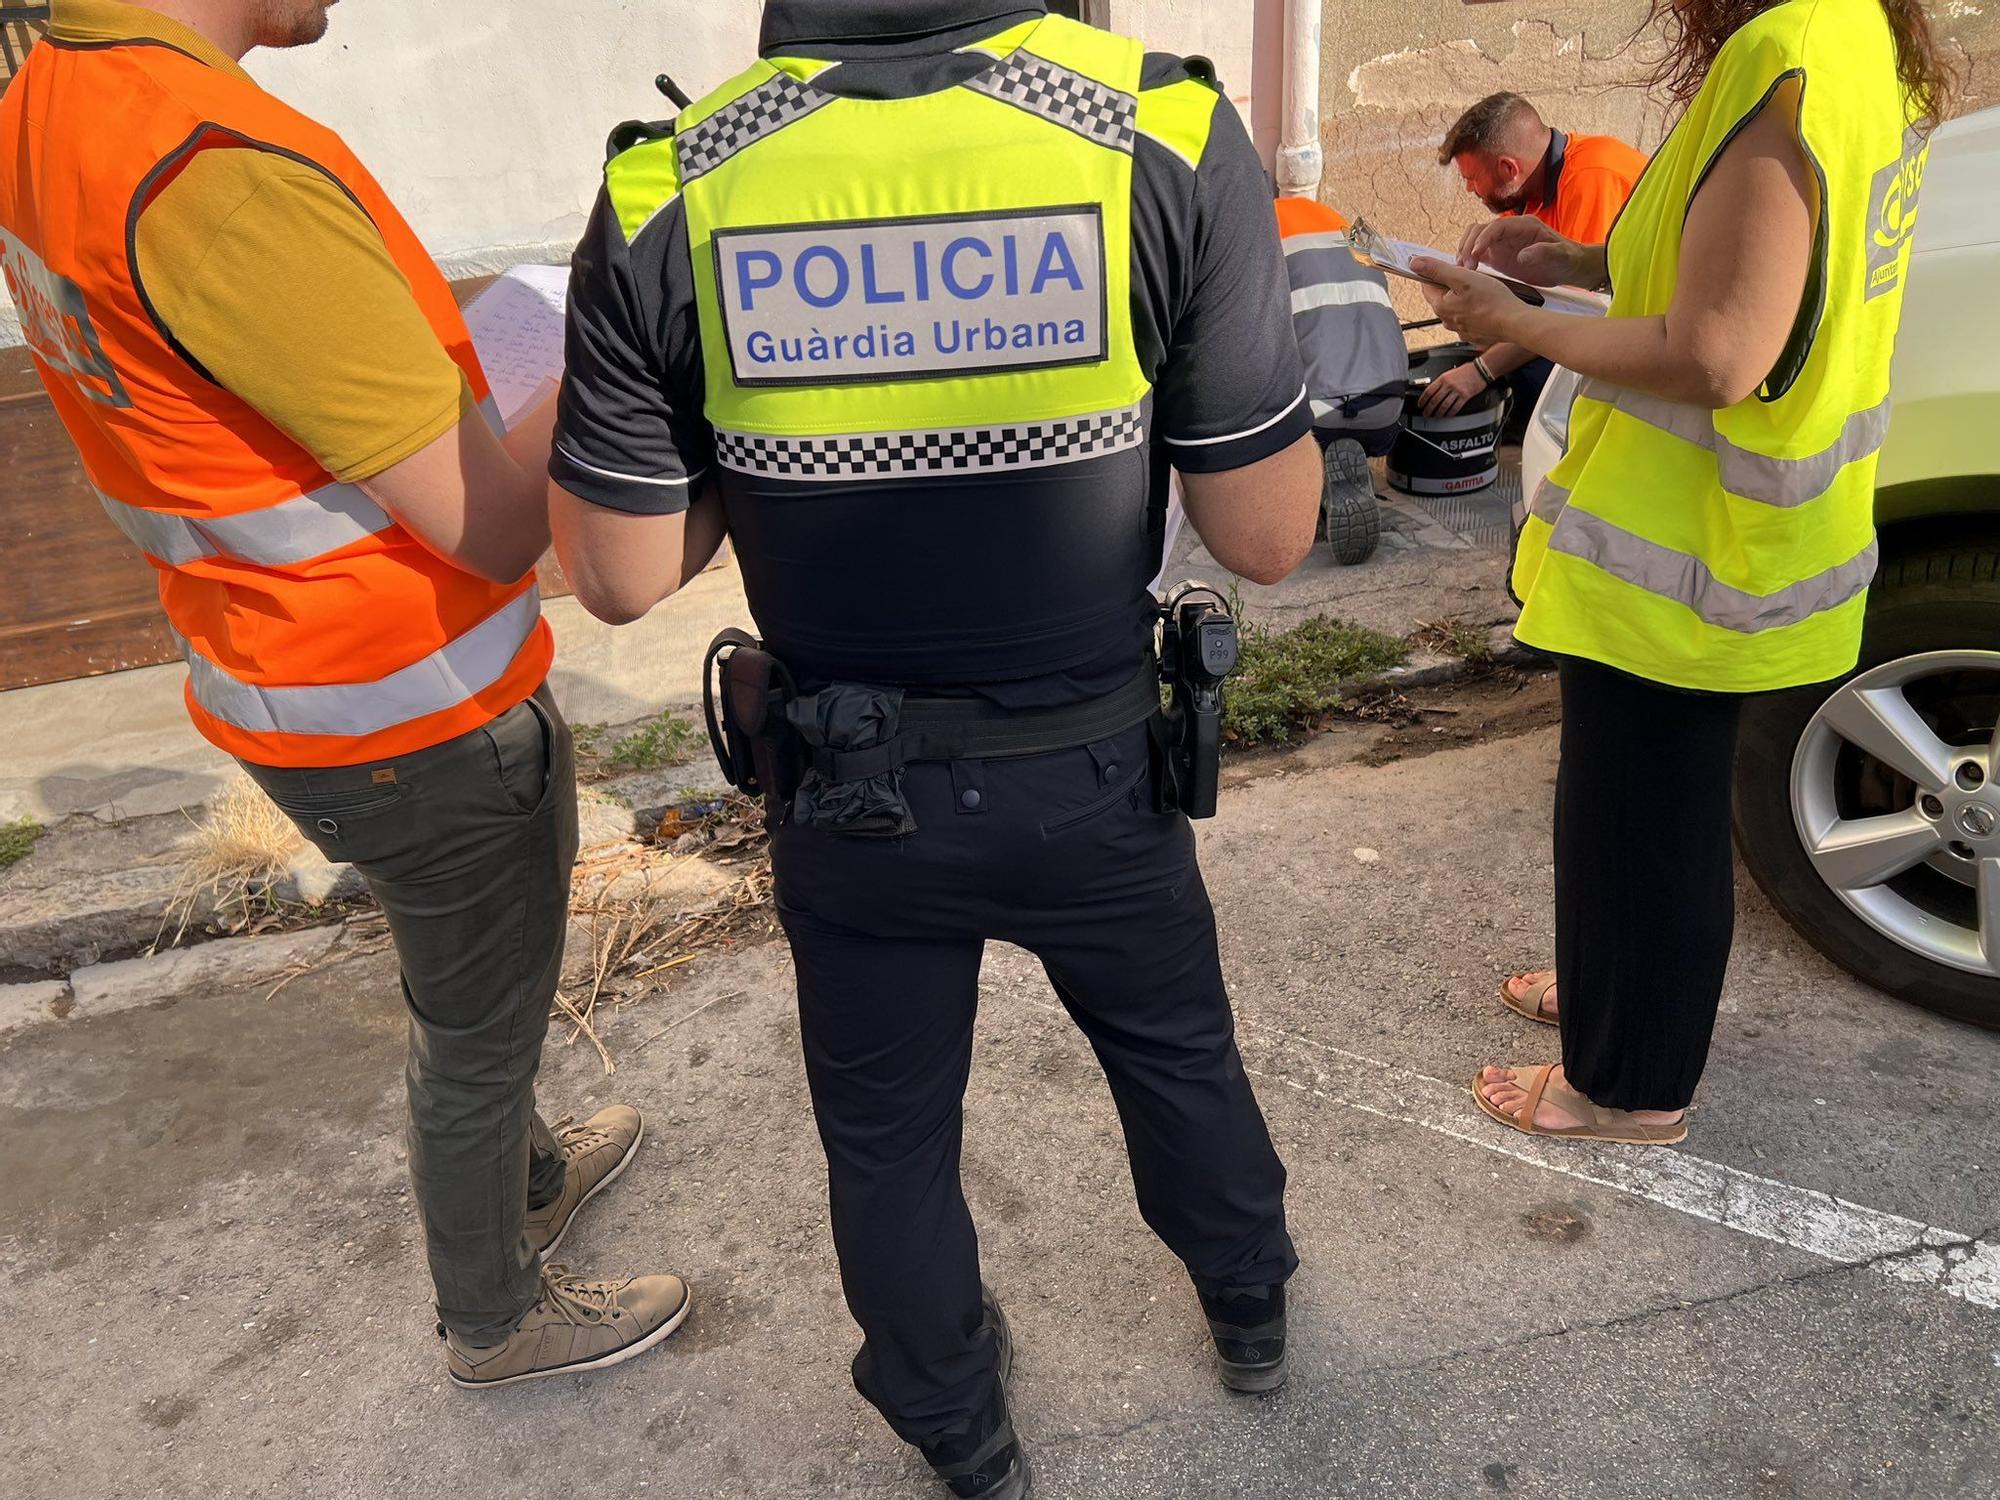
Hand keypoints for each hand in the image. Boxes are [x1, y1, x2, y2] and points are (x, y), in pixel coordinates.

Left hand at [1411, 259, 1529, 351]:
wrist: (1514, 322)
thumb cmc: (1492, 300)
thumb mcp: (1463, 278)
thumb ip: (1437, 270)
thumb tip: (1414, 264)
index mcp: (1441, 307)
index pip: (1427, 285)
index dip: (1437, 272)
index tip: (1448, 265)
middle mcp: (1447, 321)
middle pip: (1442, 296)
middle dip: (1452, 284)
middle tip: (1469, 277)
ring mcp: (1460, 330)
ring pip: (1456, 307)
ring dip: (1463, 297)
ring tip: (1480, 290)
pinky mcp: (1474, 334)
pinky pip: (1469, 318)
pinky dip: (1474, 310)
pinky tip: (1485, 304)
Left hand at [1416, 360, 1490, 417]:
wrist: (1480, 369)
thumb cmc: (1466, 371)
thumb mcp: (1450, 373)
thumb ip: (1441, 382)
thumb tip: (1433, 392)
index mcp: (1443, 378)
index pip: (1429, 391)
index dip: (1422, 400)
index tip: (1420, 405)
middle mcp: (1449, 385)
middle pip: (1435, 400)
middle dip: (1428, 409)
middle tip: (1426, 414)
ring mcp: (1457, 391)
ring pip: (1444, 405)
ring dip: (1438, 413)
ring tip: (1435, 416)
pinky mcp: (1465, 396)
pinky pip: (1455, 407)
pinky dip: (1450, 413)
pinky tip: (1447, 415)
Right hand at [1457, 217, 1584, 287]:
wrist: (1567, 266)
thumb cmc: (1566, 258)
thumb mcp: (1560, 255)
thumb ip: (1544, 252)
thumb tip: (1523, 255)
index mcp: (1523, 226)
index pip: (1497, 226)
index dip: (1484, 237)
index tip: (1475, 253)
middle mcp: (1509, 231)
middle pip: (1480, 229)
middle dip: (1470, 245)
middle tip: (1468, 267)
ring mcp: (1501, 243)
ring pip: (1474, 239)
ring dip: (1465, 252)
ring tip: (1463, 270)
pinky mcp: (1497, 256)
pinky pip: (1476, 253)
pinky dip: (1468, 260)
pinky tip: (1465, 272)